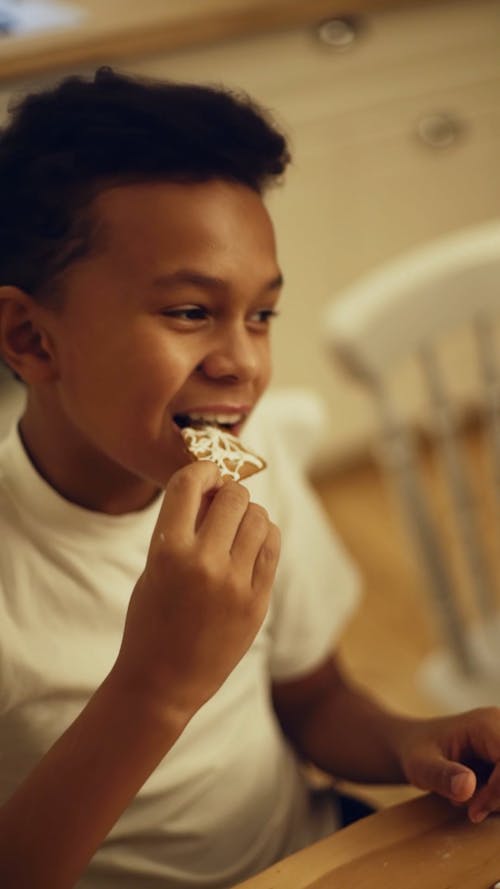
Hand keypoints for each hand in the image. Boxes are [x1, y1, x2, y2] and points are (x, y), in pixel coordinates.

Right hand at [113, 460, 280, 722]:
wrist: (162, 682)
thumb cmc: (151, 620)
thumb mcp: (153, 567)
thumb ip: (182, 527)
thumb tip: (215, 485)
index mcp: (166, 551)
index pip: (190, 483)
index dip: (202, 470)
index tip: (207, 475)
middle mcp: (204, 564)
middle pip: (234, 495)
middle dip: (229, 493)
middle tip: (222, 504)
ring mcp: (235, 584)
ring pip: (259, 518)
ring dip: (249, 514)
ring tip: (236, 529)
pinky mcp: (258, 602)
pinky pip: (272, 547)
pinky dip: (264, 537)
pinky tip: (250, 546)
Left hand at [398, 707, 499, 822]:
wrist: (414, 744)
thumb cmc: (416, 751)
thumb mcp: (420, 765)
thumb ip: (442, 775)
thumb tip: (467, 787)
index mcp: (486, 724)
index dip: (498, 792)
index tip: (473, 811)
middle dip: (499, 797)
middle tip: (472, 809)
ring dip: (498, 799)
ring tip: (469, 799)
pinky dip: (498, 798)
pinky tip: (478, 797)